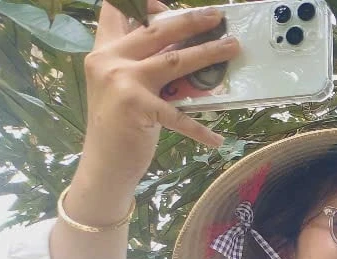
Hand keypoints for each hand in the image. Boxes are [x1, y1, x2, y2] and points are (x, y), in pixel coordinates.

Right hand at [76, 2, 239, 195]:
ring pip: (175, 60)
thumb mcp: (123, 85)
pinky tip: (217, 139)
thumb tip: (182, 51)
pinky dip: (200, 130)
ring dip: (209, 53)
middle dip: (190, 20)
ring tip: (232, 47)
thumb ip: (141, 63)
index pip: (116, 11)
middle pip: (157, 30)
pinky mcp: (137, 108)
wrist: (103, 163)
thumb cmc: (119, 125)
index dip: (142, 2)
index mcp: (105, 50)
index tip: (164, 3)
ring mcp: (123, 82)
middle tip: (217, 16)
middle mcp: (110, 59)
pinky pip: (179, 116)